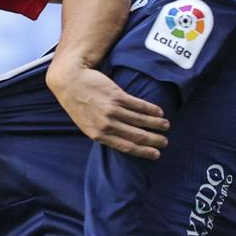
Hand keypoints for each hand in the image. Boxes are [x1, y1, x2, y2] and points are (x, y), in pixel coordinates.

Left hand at [48, 62, 168, 158]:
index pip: (126, 147)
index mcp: (98, 135)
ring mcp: (111, 110)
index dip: (143, 151)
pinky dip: (150, 109)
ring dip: (156, 124)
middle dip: (153, 140)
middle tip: (165, 142)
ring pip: (139, 120)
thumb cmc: (77, 103)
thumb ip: (102, 133)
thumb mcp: (85, 124)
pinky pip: (138, 105)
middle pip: (136, 135)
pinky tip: (159, 112)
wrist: (69, 80)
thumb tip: (120, 140)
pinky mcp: (116, 96)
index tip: (156, 154)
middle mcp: (106, 125)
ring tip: (165, 125)